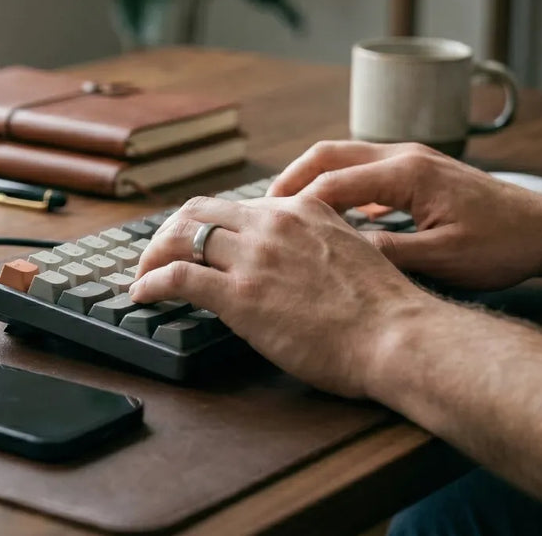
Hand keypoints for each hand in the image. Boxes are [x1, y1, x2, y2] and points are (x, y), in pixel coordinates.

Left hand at [130, 194, 437, 397]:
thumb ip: (315, 243)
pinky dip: (150, 282)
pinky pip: (176, 276)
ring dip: (153, 255)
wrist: (399, 336)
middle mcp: (273, 223)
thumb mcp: (350, 251)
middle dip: (171, 232)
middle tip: (158, 255)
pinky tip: (142, 294)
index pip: (236, 205)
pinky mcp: (240, 293)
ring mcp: (254, 256)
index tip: (194, 241)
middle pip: (199, 211)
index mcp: (301, 209)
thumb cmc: (385, 310)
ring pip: (181, 237)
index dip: (206, 223)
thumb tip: (292, 259)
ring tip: (143, 275)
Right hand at [267, 141, 541, 290]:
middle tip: (260, 212)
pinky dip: (336, 188)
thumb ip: (388, 252)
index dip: (295, 205)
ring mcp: (411, 159)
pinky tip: (326, 218)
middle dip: (289, 181)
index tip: (267, 228)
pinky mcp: (417, 171)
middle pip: (327, 155)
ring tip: (282, 214)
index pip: (332, 181)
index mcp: (407, 173)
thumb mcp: (444, 259)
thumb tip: (340, 254)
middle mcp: (404, 155)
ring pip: (342, 158)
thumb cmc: (504, 245)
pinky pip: (362, 171)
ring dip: (309, 181)